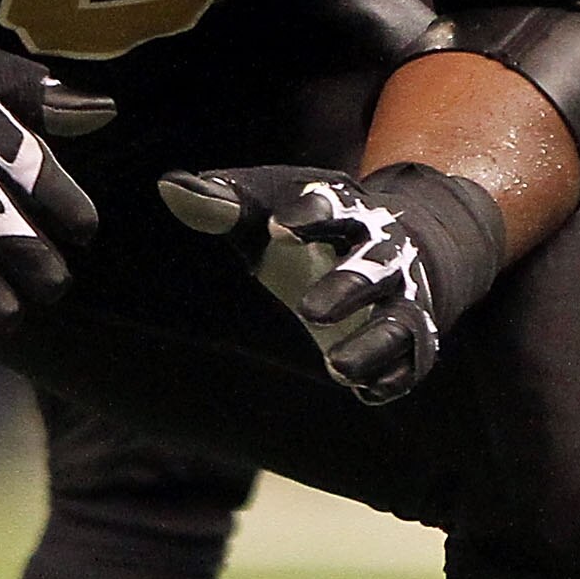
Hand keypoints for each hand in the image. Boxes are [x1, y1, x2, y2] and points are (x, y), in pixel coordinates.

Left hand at [159, 161, 503, 405]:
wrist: (405, 246)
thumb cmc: (315, 230)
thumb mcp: (269, 209)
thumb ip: (223, 203)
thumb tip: (167, 185)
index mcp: (348, 212)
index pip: (334, 207)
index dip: (309, 217)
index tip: (277, 229)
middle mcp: (384, 253)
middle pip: (374, 265)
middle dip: (348, 286)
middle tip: (308, 313)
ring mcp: (403, 298)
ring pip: (400, 321)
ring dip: (373, 345)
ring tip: (337, 369)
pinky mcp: (411, 339)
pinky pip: (412, 360)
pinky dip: (393, 377)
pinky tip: (365, 393)